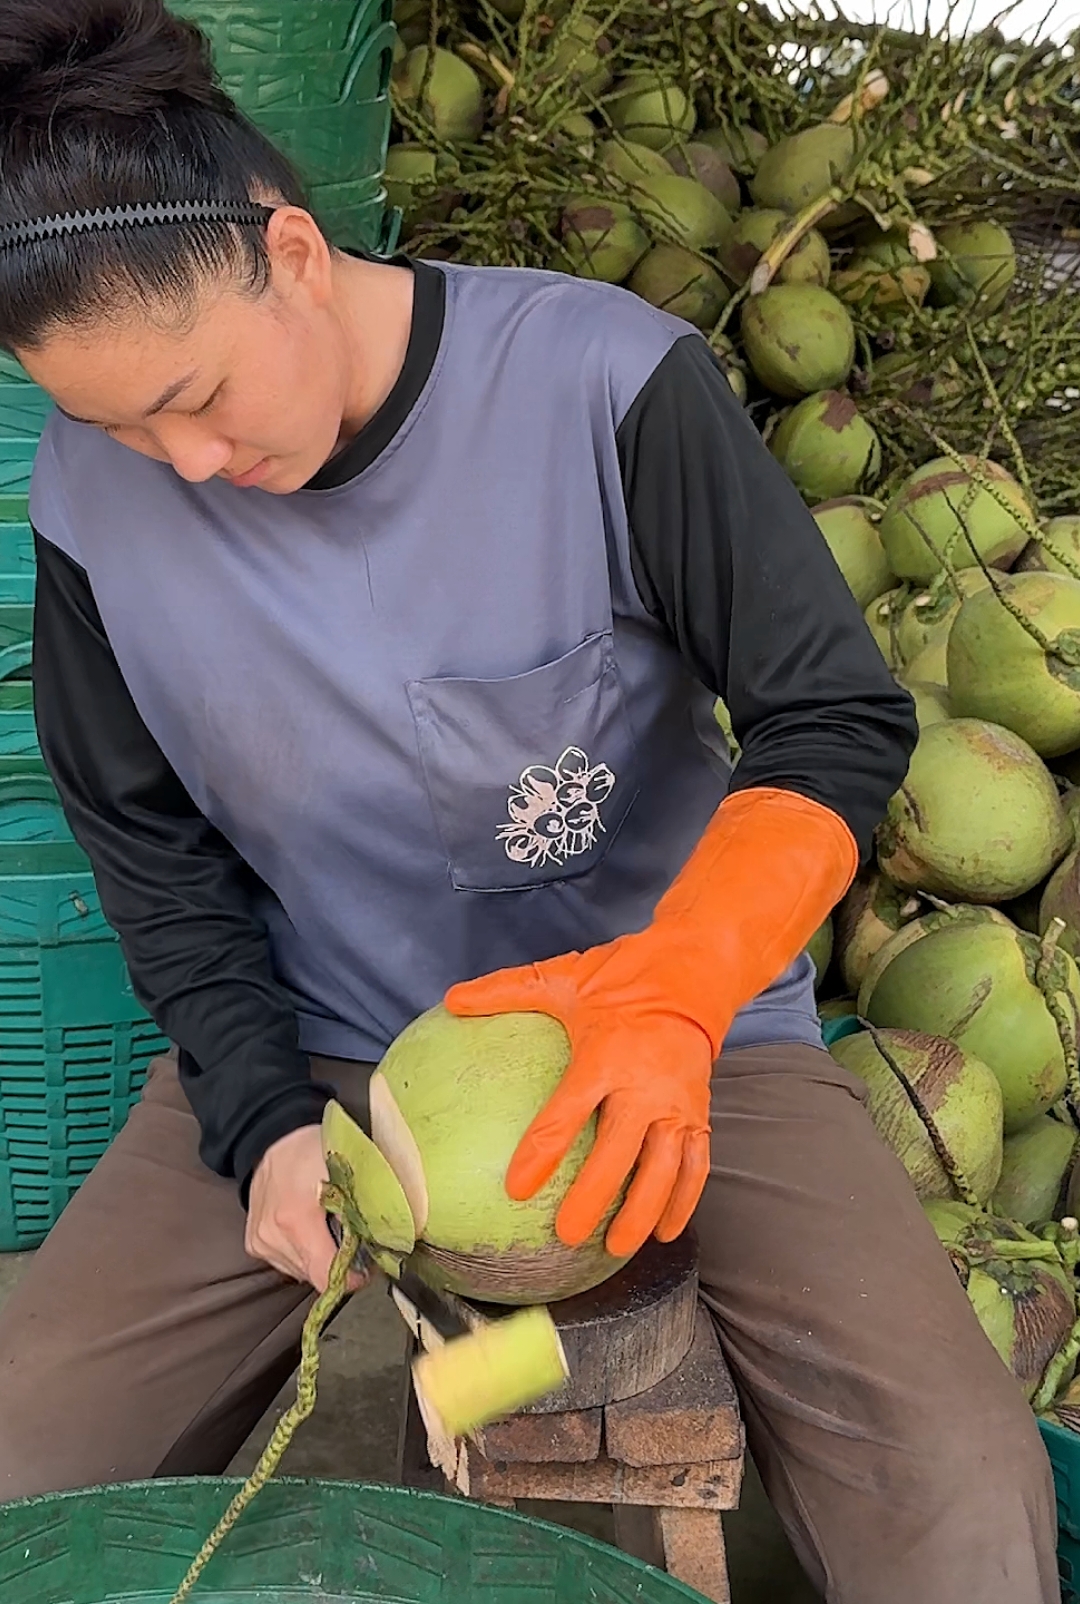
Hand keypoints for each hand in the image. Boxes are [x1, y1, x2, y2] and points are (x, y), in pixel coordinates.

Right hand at [246, 1124, 370, 1293]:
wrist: (271, 1136)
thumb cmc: (314, 1149)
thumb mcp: (349, 1169)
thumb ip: (366, 1206)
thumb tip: (386, 1242)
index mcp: (296, 1218)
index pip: (325, 1276)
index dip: (351, 1277)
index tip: (367, 1266)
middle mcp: (272, 1235)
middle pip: (315, 1276)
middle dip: (338, 1264)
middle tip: (353, 1240)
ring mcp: (260, 1242)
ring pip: (301, 1272)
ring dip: (319, 1258)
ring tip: (328, 1229)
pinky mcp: (254, 1244)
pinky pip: (287, 1263)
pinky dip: (303, 1252)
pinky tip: (309, 1229)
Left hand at [445, 940, 714, 1259]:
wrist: (694, 973)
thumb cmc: (622, 977)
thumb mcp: (563, 977)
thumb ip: (505, 991)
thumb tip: (450, 1000)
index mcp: (605, 1055)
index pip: (568, 1113)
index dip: (542, 1153)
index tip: (516, 1188)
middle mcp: (645, 1086)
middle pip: (618, 1154)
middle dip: (594, 1198)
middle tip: (567, 1234)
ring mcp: (676, 1105)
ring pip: (662, 1170)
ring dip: (641, 1212)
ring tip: (616, 1248)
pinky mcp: (700, 1115)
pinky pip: (695, 1166)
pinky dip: (682, 1202)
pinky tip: (664, 1231)